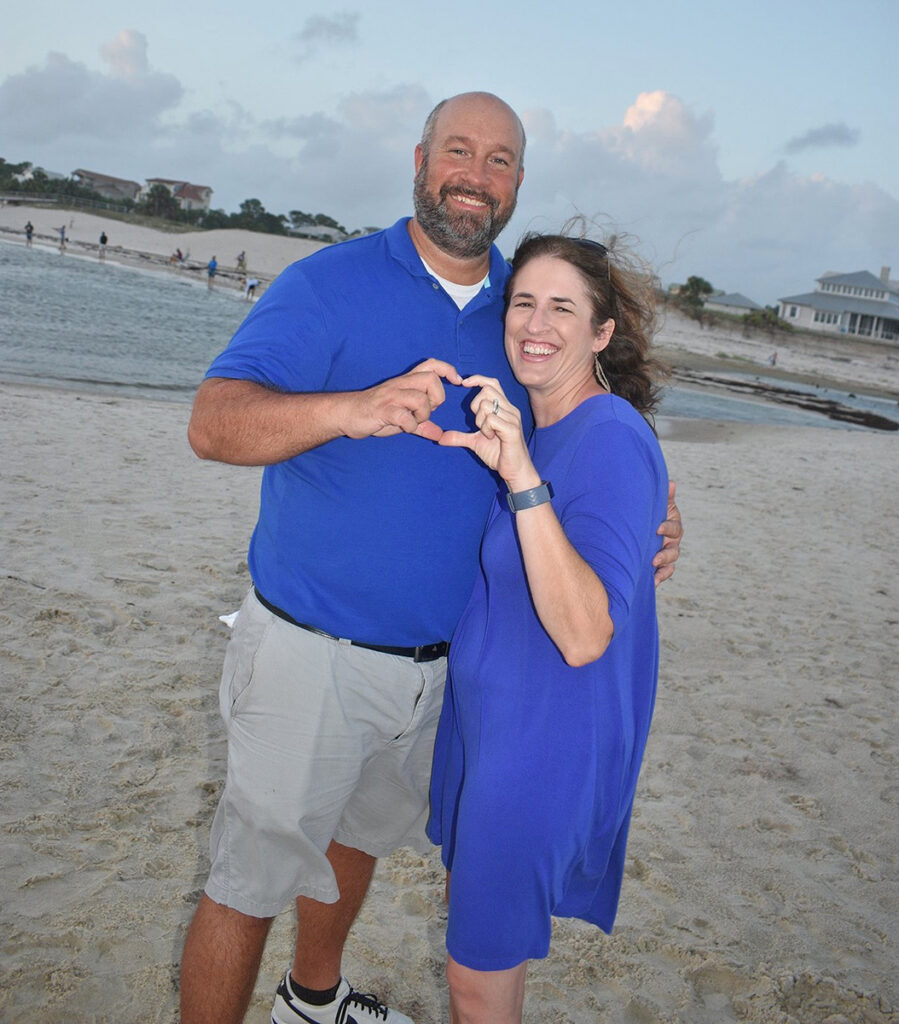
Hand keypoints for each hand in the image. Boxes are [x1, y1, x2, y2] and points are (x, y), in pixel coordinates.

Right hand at [344, 359, 462, 440]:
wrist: (347, 414)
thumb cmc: (375, 413)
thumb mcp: (402, 418)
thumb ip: (421, 425)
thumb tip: (439, 434)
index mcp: (406, 383)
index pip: (431, 365)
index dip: (448, 369)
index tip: (457, 381)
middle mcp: (400, 385)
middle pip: (431, 379)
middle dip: (437, 398)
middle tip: (428, 410)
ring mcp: (391, 396)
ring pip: (420, 399)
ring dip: (423, 414)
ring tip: (413, 421)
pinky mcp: (383, 410)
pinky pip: (405, 416)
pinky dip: (410, 426)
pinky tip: (404, 428)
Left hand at [438, 375, 537, 488]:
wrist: (515, 471)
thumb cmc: (499, 454)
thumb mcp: (475, 443)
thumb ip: (459, 437)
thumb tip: (441, 438)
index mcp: (504, 408)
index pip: (492, 383)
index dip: (478, 379)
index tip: (463, 383)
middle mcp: (510, 409)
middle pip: (487, 390)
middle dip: (475, 405)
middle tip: (478, 423)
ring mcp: (512, 418)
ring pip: (487, 405)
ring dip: (480, 421)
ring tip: (487, 434)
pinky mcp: (512, 429)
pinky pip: (491, 419)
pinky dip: (486, 429)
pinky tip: (491, 438)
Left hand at [653, 479, 682, 586]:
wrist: (635, 525)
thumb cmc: (647, 512)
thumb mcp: (654, 504)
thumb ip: (663, 496)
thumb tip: (671, 483)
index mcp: (672, 524)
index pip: (675, 528)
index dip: (668, 528)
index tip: (657, 529)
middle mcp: (672, 540)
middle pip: (674, 549)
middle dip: (665, 554)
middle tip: (654, 558)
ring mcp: (666, 553)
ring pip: (671, 562)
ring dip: (663, 567)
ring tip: (652, 568)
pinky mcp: (659, 564)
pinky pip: (664, 573)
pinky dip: (660, 578)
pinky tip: (653, 583)